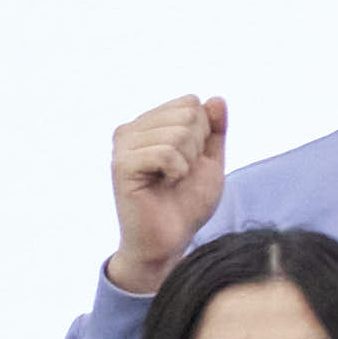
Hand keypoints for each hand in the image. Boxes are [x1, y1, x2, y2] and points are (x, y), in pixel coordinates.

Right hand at [102, 92, 228, 293]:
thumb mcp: (210, 161)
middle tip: (180, 173)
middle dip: (197, 147)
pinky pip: (166, 152)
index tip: (189, 160)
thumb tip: (215, 98)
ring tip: (171, 180)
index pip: (191, 103)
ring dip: (188, 162)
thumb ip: (215, 129)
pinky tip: (164, 184)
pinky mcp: (122, 164)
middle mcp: (130, 129)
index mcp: (148, 124)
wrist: (170, 239)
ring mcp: (123, 145)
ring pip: (179, 133)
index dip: (203, 133)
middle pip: (187, 114)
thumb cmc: (187, 203)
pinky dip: (177, 171)